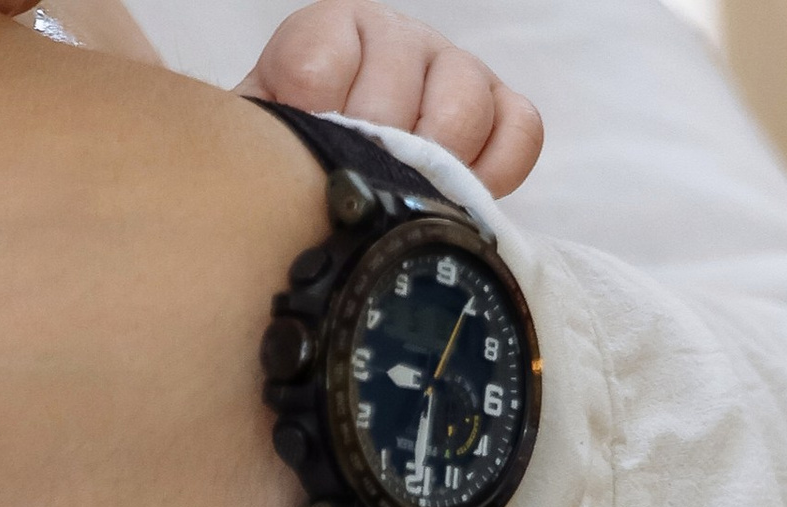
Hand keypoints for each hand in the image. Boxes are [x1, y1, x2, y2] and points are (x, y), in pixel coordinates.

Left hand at [241, 0, 540, 191]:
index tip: (309, 158)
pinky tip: (465, 193)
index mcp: (328, 31)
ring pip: (462, 104)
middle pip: (395, 93)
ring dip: (437, 164)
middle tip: (364, 187)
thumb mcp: (267, 139)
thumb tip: (287, 171)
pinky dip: (497, 168)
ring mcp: (453, 67)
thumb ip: (267, 140)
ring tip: (414, 195)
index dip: (315, 127)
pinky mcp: (501, 105)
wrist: (343, 165)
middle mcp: (395, 37)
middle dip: (377, 157)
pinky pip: (519, 127)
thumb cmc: (306, 157)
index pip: (318, 70)